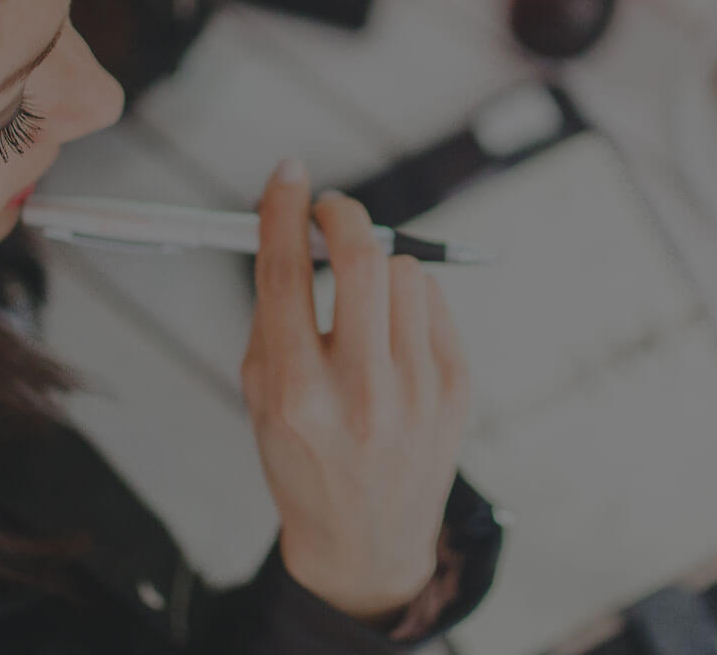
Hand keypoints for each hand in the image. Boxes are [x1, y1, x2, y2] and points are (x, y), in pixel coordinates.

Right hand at [241, 159, 471, 619]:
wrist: (365, 541)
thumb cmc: (304, 457)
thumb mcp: (259, 395)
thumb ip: (272, 311)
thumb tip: (289, 222)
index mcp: (294, 392)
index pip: (286, 273)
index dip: (283, 210)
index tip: (287, 175)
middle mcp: (359, 391)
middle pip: (360, 258)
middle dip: (343, 215)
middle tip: (330, 211)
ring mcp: (416, 391)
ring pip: (404, 272)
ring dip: (377, 267)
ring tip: (362, 302)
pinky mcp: (457, 388)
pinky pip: (434, 302)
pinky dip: (409, 301)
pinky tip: (392, 335)